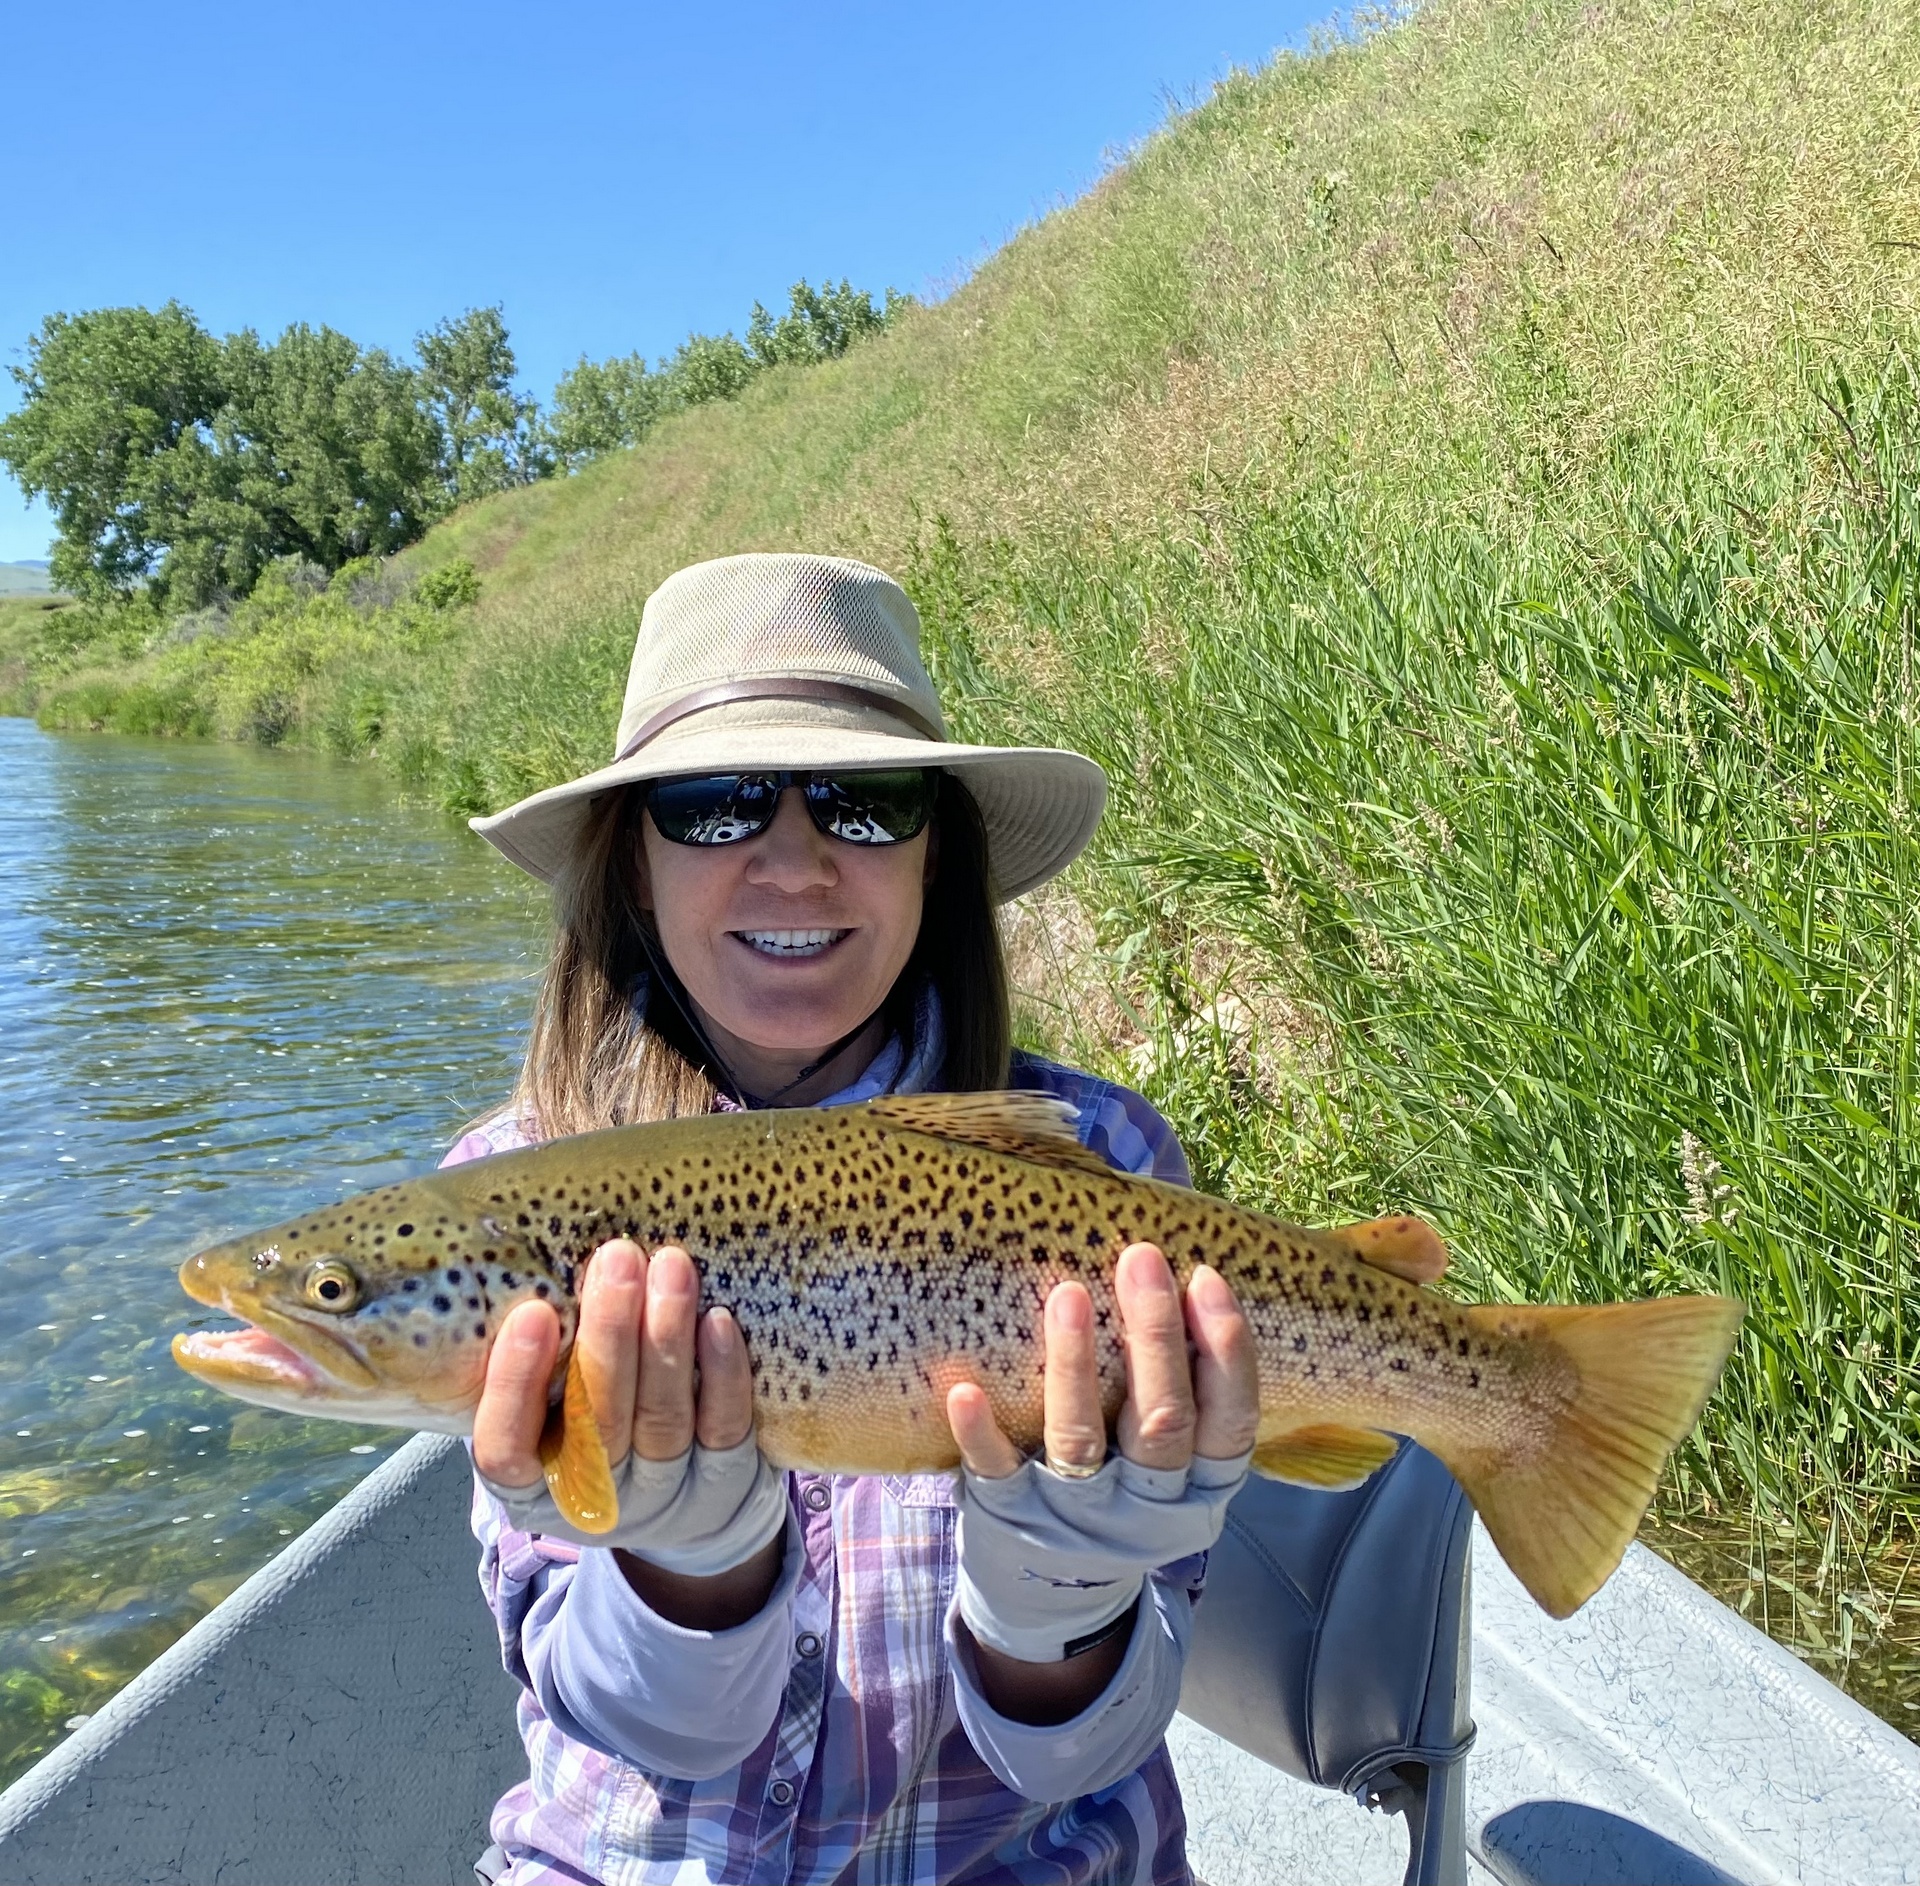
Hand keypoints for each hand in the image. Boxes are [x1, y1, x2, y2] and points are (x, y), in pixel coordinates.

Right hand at [472, 1241, 786, 1580]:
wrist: (683, 1506)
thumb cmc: (590, 1426)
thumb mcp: (545, 1410)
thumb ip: (528, 1362)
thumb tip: (525, 1270)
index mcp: (529, 1484)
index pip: (505, 1447)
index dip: (515, 1385)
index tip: (533, 1313)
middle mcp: (594, 1498)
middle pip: (598, 1422)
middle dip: (609, 1334)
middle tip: (617, 1259)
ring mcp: (662, 1497)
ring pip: (662, 1418)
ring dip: (666, 1337)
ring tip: (670, 1267)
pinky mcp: (722, 1484)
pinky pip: (724, 1428)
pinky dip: (722, 1373)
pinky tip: (717, 1321)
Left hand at [944, 1245, 1259, 1673]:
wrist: (1056, 1606)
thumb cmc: (1124, 1504)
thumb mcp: (1177, 1477)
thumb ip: (1187, 1402)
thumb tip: (1182, 1285)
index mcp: (1199, 1490)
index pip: (1230, 1421)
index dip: (1226, 1351)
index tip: (1205, 1278)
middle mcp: (1147, 1506)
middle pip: (1162, 1419)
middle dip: (1155, 1335)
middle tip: (1141, 1258)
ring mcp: (1077, 1515)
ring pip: (1082, 1439)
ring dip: (1075, 1365)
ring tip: (1068, 1294)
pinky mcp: (1013, 1517)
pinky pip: (997, 1472)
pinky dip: (981, 1434)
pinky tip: (965, 1390)